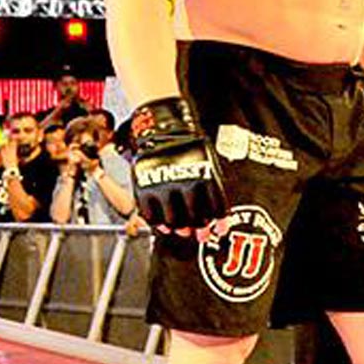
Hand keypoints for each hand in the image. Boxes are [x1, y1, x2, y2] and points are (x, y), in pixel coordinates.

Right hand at [131, 97, 229, 232]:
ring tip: (183, 229)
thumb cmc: (187, 150)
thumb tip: (218, 222)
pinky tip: (164, 225)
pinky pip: (150, 216)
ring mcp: (163, 187)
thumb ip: (213, 190)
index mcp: (204, 176)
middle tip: (200, 233)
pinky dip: (158, 225)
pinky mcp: (144, 189)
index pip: (216, 207)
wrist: (162, 130)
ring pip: (173, 220)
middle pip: (195, 218)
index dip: (219, 222)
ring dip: (180, 228)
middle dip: (199, 229)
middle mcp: (185, 183)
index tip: (219, 229)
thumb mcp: (207, 164)